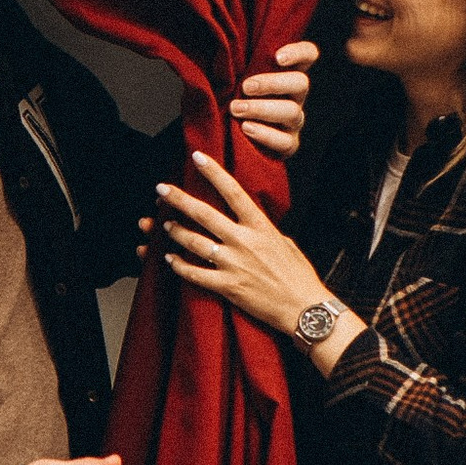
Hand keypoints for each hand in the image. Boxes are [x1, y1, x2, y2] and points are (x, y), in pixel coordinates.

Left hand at [156, 153, 331, 337]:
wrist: (303, 307)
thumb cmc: (298, 276)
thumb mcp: (284, 242)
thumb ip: (262, 229)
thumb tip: (249, 220)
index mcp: (260, 226)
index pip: (233, 191)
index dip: (213, 172)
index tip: (197, 157)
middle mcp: (244, 241)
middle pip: (204, 214)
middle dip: (179, 199)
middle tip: (161, 189)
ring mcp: (234, 264)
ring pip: (194, 242)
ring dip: (176, 231)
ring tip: (164, 224)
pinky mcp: (228, 286)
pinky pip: (195, 274)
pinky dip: (179, 265)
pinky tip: (169, 259)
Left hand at [229, 39, 318, 162]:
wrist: (227, 136)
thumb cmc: (230, 97)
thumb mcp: (233, 78)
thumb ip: (236, 64)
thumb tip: (222, 50)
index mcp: (286, 73)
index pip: (308, 54)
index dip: (299, 52)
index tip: (277, 57)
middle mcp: (296, 95)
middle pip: (301, 83)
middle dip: (272, 83)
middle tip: (246, 87)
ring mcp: (294, 120)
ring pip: (292, 111)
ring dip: (262, 108)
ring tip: (237, 108)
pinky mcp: (288, 144)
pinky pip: (285, 141)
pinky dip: (265, 134)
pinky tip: (246, 128)